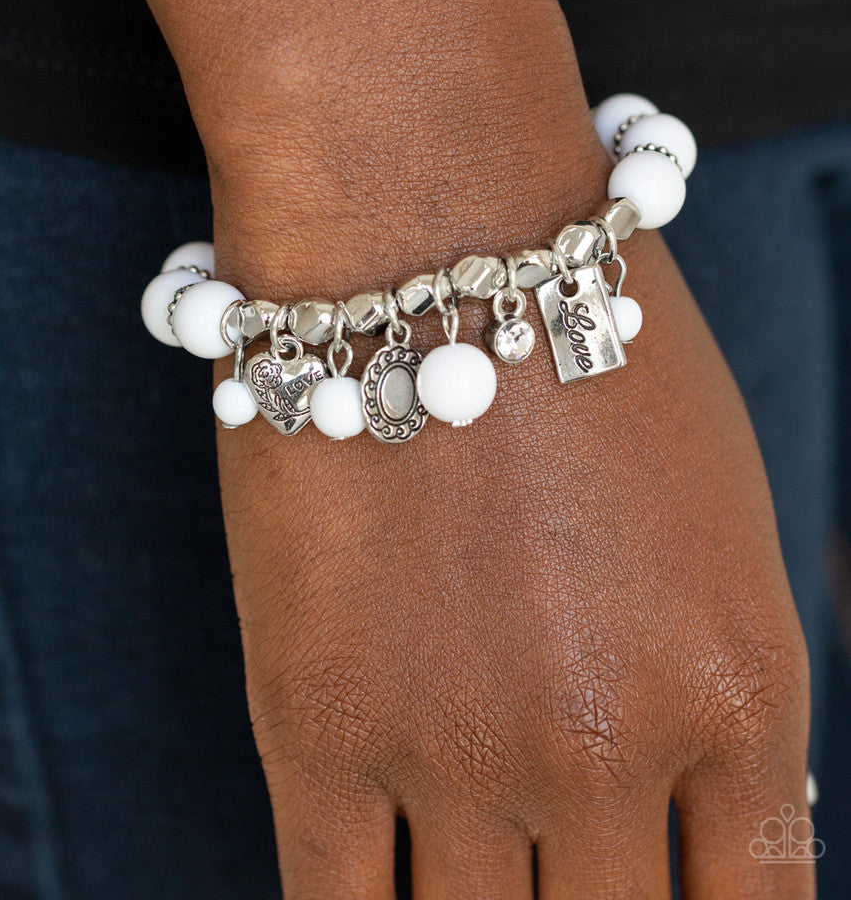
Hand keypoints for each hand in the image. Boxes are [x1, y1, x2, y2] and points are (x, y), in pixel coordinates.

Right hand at [213, 210, 810, 898]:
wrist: (422, 226)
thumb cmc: (582, 333)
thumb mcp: (721, 509)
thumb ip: (716, 676)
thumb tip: (693, 808)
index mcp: (741, 684)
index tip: (662, 898)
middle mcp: (609, 743)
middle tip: (558, 879)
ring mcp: (457, 748)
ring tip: (475, 871)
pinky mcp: (316, 729)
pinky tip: (379, 899)